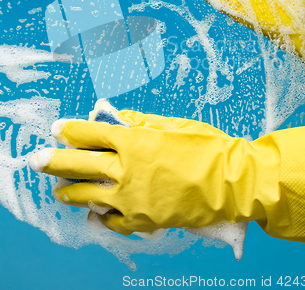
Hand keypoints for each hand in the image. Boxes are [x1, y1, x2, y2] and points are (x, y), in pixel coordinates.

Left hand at [30, 104, 304, 249]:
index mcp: (134, 141)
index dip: (70, 130)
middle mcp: (126, 170)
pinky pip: (112, 220)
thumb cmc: (205, 147)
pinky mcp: (142, 220)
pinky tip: (97, 212)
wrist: (230, 182)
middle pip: (79, 165)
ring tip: (60, 190)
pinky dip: (103, 215)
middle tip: (36, 159)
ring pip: (88, 196)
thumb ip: (138, 124)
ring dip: (70, 192)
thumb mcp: (171, 126)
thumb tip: (113, 120)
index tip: (56, 128)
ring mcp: (132, 198)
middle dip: (54, 161)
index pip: (91, 134)